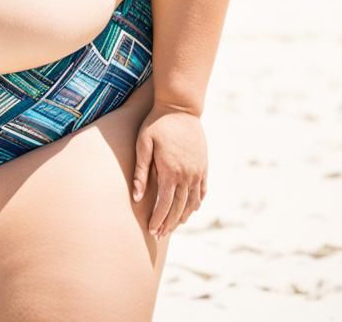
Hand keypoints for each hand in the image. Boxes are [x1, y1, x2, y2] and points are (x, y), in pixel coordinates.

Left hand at [132, 101, 206, 239]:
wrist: (180, 107)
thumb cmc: (157, 123)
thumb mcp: (143, 143)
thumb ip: (141, 171)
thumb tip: (137, 197)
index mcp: (170, 171)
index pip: (164, 204)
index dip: (158, 219)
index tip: (151, 230)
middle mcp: (187, 175)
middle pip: (179, 208)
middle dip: (169, 223)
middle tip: (159, 234)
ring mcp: (198, 171)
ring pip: (192, 202)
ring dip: (183, 216)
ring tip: (174, 226)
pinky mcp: (204, 166)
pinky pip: (202, 190)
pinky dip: (196, 203)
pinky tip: (191, 209)